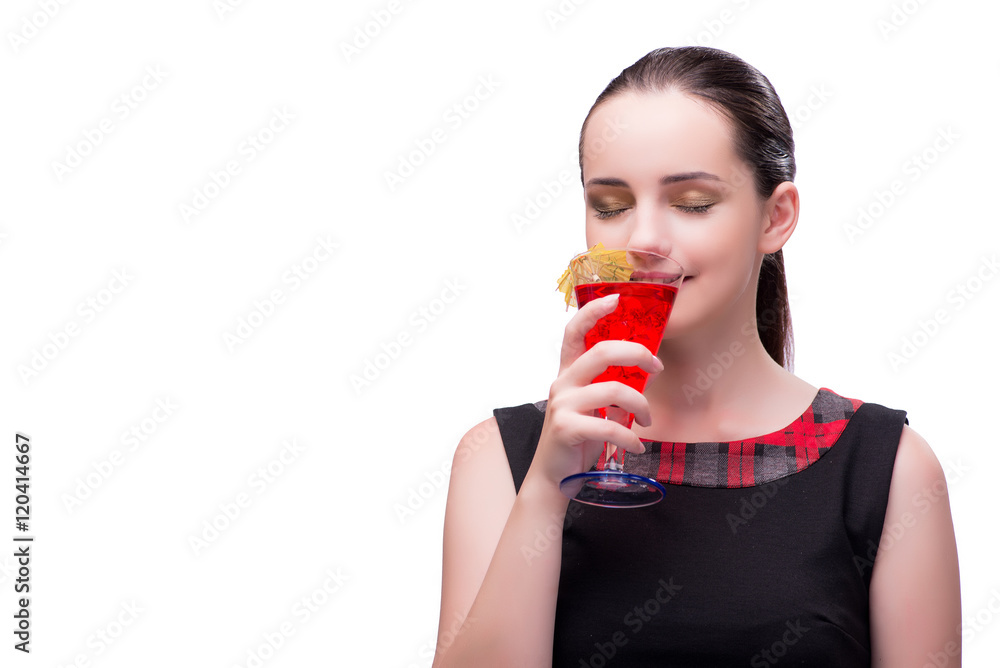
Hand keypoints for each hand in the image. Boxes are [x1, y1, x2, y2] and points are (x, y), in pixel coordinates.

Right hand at [525, 293, 663, 490]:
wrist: (553, 477)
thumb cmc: (578, 440)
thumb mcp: (593, 408)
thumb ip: (610, 387)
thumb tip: (646, 373)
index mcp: (568, 373)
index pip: (574, 332)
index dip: (592, 312)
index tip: (615, 298)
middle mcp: (562, 383)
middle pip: (601, 352)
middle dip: (637, 354)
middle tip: (657, 366)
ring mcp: (562, 405)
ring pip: (613, 389)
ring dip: (641, 405)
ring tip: (647, 420)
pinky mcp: (566, 428)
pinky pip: (610, 425)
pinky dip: (630, 437)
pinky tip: (636, 446)